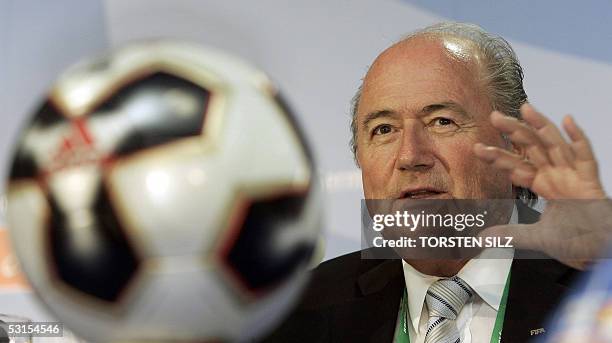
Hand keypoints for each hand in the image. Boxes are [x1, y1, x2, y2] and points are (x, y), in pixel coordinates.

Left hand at [473, 103, 611, 268]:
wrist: (599, 249)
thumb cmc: (575, 239)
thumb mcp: (537, 237)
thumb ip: (511, 234)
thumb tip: (482, 238)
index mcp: (543, 184)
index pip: (516, 166)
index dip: (498, 158)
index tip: (477, 149)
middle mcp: (556, 175)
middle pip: (533, 148)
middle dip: (514, 132)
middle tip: (494, 117)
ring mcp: (573, 176)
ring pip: (555, 145)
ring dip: (540, 126)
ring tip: (525, 109)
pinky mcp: (590, 181)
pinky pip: (585, 157)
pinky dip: (578, 138)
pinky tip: (568, 120)